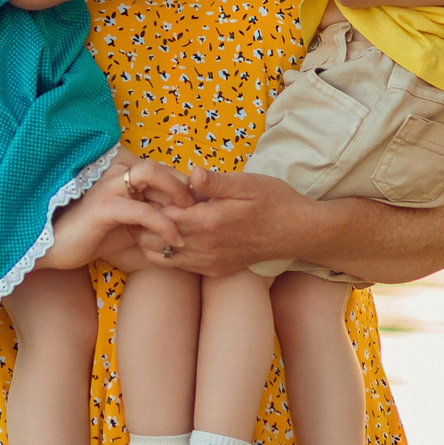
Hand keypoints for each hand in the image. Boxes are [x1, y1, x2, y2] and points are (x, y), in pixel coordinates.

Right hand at [101, 159, 196, 267]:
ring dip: (178, 194)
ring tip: (192, 218)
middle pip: (160, 166)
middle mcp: (116, 172)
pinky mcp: (105, 207)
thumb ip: (152, 217)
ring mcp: (109, 186)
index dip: (184, 185)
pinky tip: (175, 240)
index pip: (161, 170)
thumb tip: (186, 222)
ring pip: (152, 175)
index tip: (203, 205)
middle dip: (185, 185)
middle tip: (202, 209)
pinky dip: (165, 224)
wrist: (58, 246)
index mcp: (122, 174)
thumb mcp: (130, 224)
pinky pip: (144, 211)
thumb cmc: (94, 235)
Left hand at [147, 167, 309, 278]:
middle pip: (153, 239)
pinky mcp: (215, 271)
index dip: (150, 201)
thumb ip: (215, 182)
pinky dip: (167, 252)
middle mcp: (205, 247)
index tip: (150, 187)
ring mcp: (209, 262)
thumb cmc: (274, 201)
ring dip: (153, 237)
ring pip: (161, 257)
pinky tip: (175, 233)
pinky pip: (179, 267)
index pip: (160, 215)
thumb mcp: (247, 184)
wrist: (298, 232)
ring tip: (159, 216)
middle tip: (149, 201)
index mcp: (209, 222)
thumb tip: (191, 173)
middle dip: (145, 220)